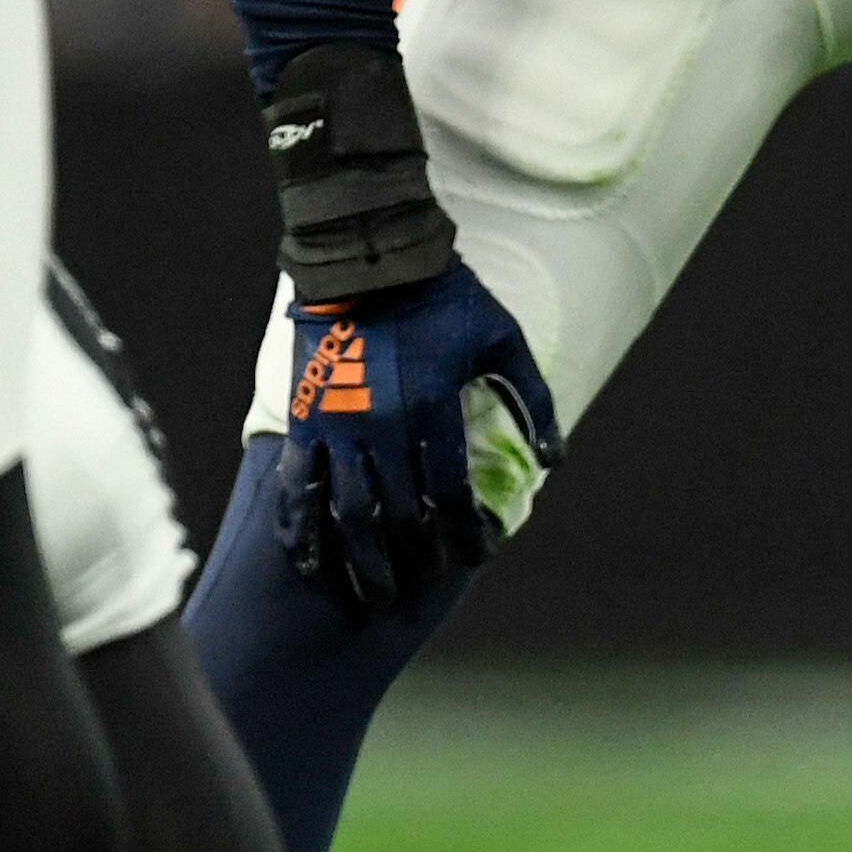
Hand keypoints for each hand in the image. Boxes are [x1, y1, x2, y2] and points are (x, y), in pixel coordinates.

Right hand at [275, 262, 560, 623]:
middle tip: (423, 582)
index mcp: (434, 410)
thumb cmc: (445, 296)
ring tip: (372, 594)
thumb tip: (554, 461)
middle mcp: (384, 428)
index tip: (478, 554)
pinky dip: (301, 527)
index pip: (451, 496)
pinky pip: (297, 486)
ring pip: (348, 513)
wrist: (370, 257)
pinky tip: (309, 561)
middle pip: (400, 516)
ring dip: (361, 562)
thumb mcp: (503, 340)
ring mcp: (339, 426)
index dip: (466, 535)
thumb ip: (532, 401)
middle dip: (416, 559)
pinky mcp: (306, 419)